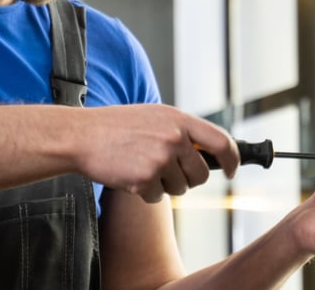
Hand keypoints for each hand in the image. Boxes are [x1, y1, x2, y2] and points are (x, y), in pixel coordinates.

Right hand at [71, 104, 239, 202]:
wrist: (82, 135)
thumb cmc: (118, 126)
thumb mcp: (155, 116)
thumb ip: (182, 131)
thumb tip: (208, 153)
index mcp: (179, 120)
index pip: (221, 142)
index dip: (232, 159)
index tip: (231, 170)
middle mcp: (174, 138)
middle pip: (201, 174)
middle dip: (189, 179)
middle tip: (169, 172)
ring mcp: (160, 159)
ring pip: (181, 188)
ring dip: (165, 186)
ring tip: (143, 167)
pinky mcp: (145, 179)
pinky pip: (158, 197)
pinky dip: (146, 193)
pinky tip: (131, 175)